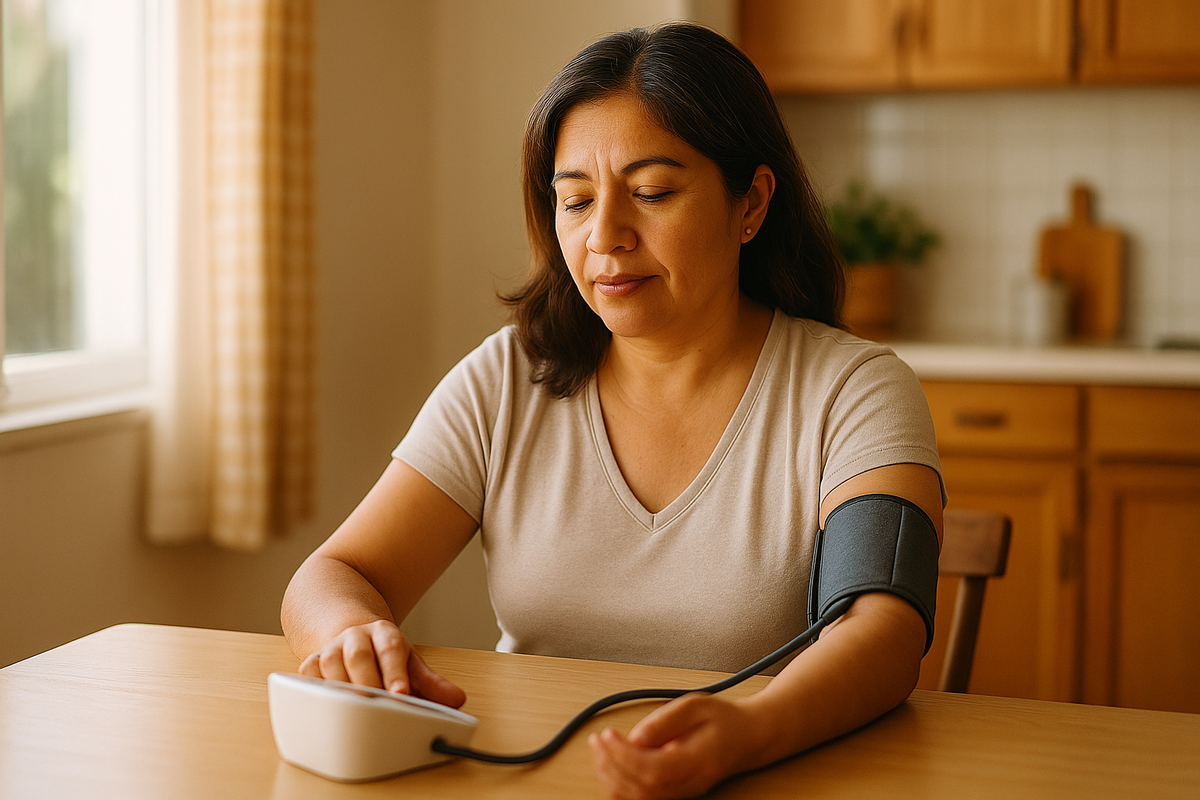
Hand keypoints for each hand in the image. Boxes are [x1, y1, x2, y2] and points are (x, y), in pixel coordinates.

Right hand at [297, 619, 465, 707]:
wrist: (351, 636)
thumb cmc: (384, 656)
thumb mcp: (410, 663)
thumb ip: (432, 683)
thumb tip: (456, 699)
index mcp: (383, 633)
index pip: (390, 649)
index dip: (395, 672)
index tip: (400, 694)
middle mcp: (355, 637)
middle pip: (358, 656)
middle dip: (367, 683)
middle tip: (375, 708)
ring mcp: (330, 649)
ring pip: (330, 667)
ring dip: (341, 692)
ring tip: (352, 715)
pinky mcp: (310, 664)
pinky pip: (308, 679)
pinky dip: (316, 695)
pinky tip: (325, 711)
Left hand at [588, 693, 755, 799]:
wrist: (749, 737)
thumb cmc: (725, 719)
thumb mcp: (696, 705)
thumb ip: (665, 720)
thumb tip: (635, 737)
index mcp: (697, 761)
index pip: (653, 770)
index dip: (623, 756)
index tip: (607, 735)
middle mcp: (690, 784)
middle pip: (642, 790)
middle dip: (611, 766)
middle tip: (597, 741)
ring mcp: (683, 793)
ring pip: (640, 799)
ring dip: (612, 777)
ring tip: (600, 750)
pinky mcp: (675, 793)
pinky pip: (643, 797)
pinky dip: (621, 784)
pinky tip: (611, 764)